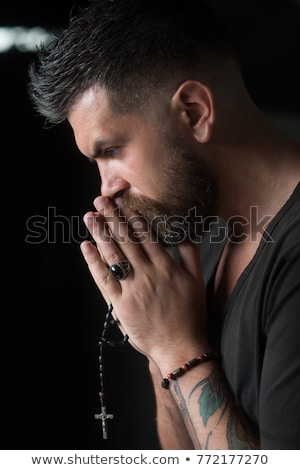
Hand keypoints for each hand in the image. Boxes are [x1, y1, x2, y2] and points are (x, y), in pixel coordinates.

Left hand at [80, 196, 208, 371]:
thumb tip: (184, 232)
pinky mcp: (119, 305)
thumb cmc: (191, 315)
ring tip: (91, 215)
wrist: (180, 347)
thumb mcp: (197, 281)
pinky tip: (85, 246)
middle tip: (101, 199)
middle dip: (112, 217)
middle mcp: (147, 274)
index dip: (131, 217)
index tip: (122, 203)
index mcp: (166, 267)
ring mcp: (132, 289)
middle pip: (126, 240)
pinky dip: (93, 262)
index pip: (145, 236)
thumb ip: (191, 255)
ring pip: (113, 255)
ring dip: (100, 233)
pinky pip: (103, 279)